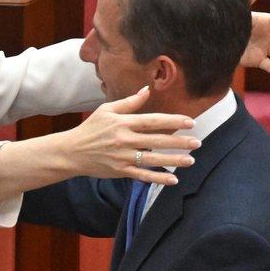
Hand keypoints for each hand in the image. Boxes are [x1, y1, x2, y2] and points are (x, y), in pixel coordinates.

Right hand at [59, 87, 198, 185]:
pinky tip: (173, 180)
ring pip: (152, 159)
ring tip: (191, 160)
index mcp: (123, 123)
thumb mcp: (106, 110)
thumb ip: (129, 102)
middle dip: (179, 142)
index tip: (190, 122)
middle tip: (197, 142)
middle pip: (157, 140)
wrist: (71, 152)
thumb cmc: (90, 129)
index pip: (152, 121)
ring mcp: (123, 157)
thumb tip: (147, 90)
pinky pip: (142, 175)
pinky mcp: (120, 170)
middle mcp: (124, 140)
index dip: (172, 121)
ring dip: (173, 160)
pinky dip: (158, 178)